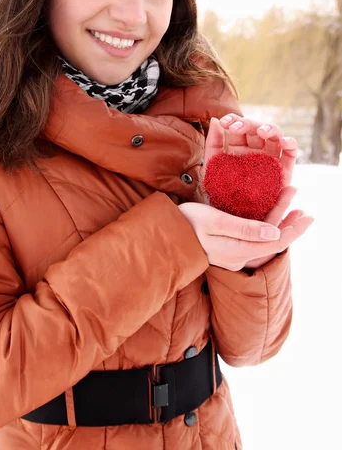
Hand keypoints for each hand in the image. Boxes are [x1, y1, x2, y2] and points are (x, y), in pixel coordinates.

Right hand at [178, 185, 313, 271]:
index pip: (275, 242)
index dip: (294, 229)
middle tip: (306, 213)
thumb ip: (245, 228)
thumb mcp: (216, 221)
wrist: (161, 235)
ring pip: (263, 244)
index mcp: (237, 251)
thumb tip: (275, 232)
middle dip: (290, 227)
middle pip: (272, 243)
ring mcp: (231, 257)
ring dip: (279, 228)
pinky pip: (252, 244)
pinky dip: (265, 232)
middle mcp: (237, 258)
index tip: (309, 216)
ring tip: (294, 214)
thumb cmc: (186, 223)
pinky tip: (269, 224)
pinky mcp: (225, 253)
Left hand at [204, 114, 296, 185]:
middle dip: (248, 123)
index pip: (239, 126)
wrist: (234, 216)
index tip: (224, 122)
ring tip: (261, 131)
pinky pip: (291, 152)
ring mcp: (271, 158)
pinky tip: (283, 141)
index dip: (233, 120)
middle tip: (237, 128)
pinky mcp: (285, 169)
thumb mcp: (213, 166)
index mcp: (239, 147)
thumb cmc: (222, 192)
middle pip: (257, 127)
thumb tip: (214, 119)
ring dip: (269, 128)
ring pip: (275, 135)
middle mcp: (256, 150)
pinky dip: (290, 143)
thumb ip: (213, 143)